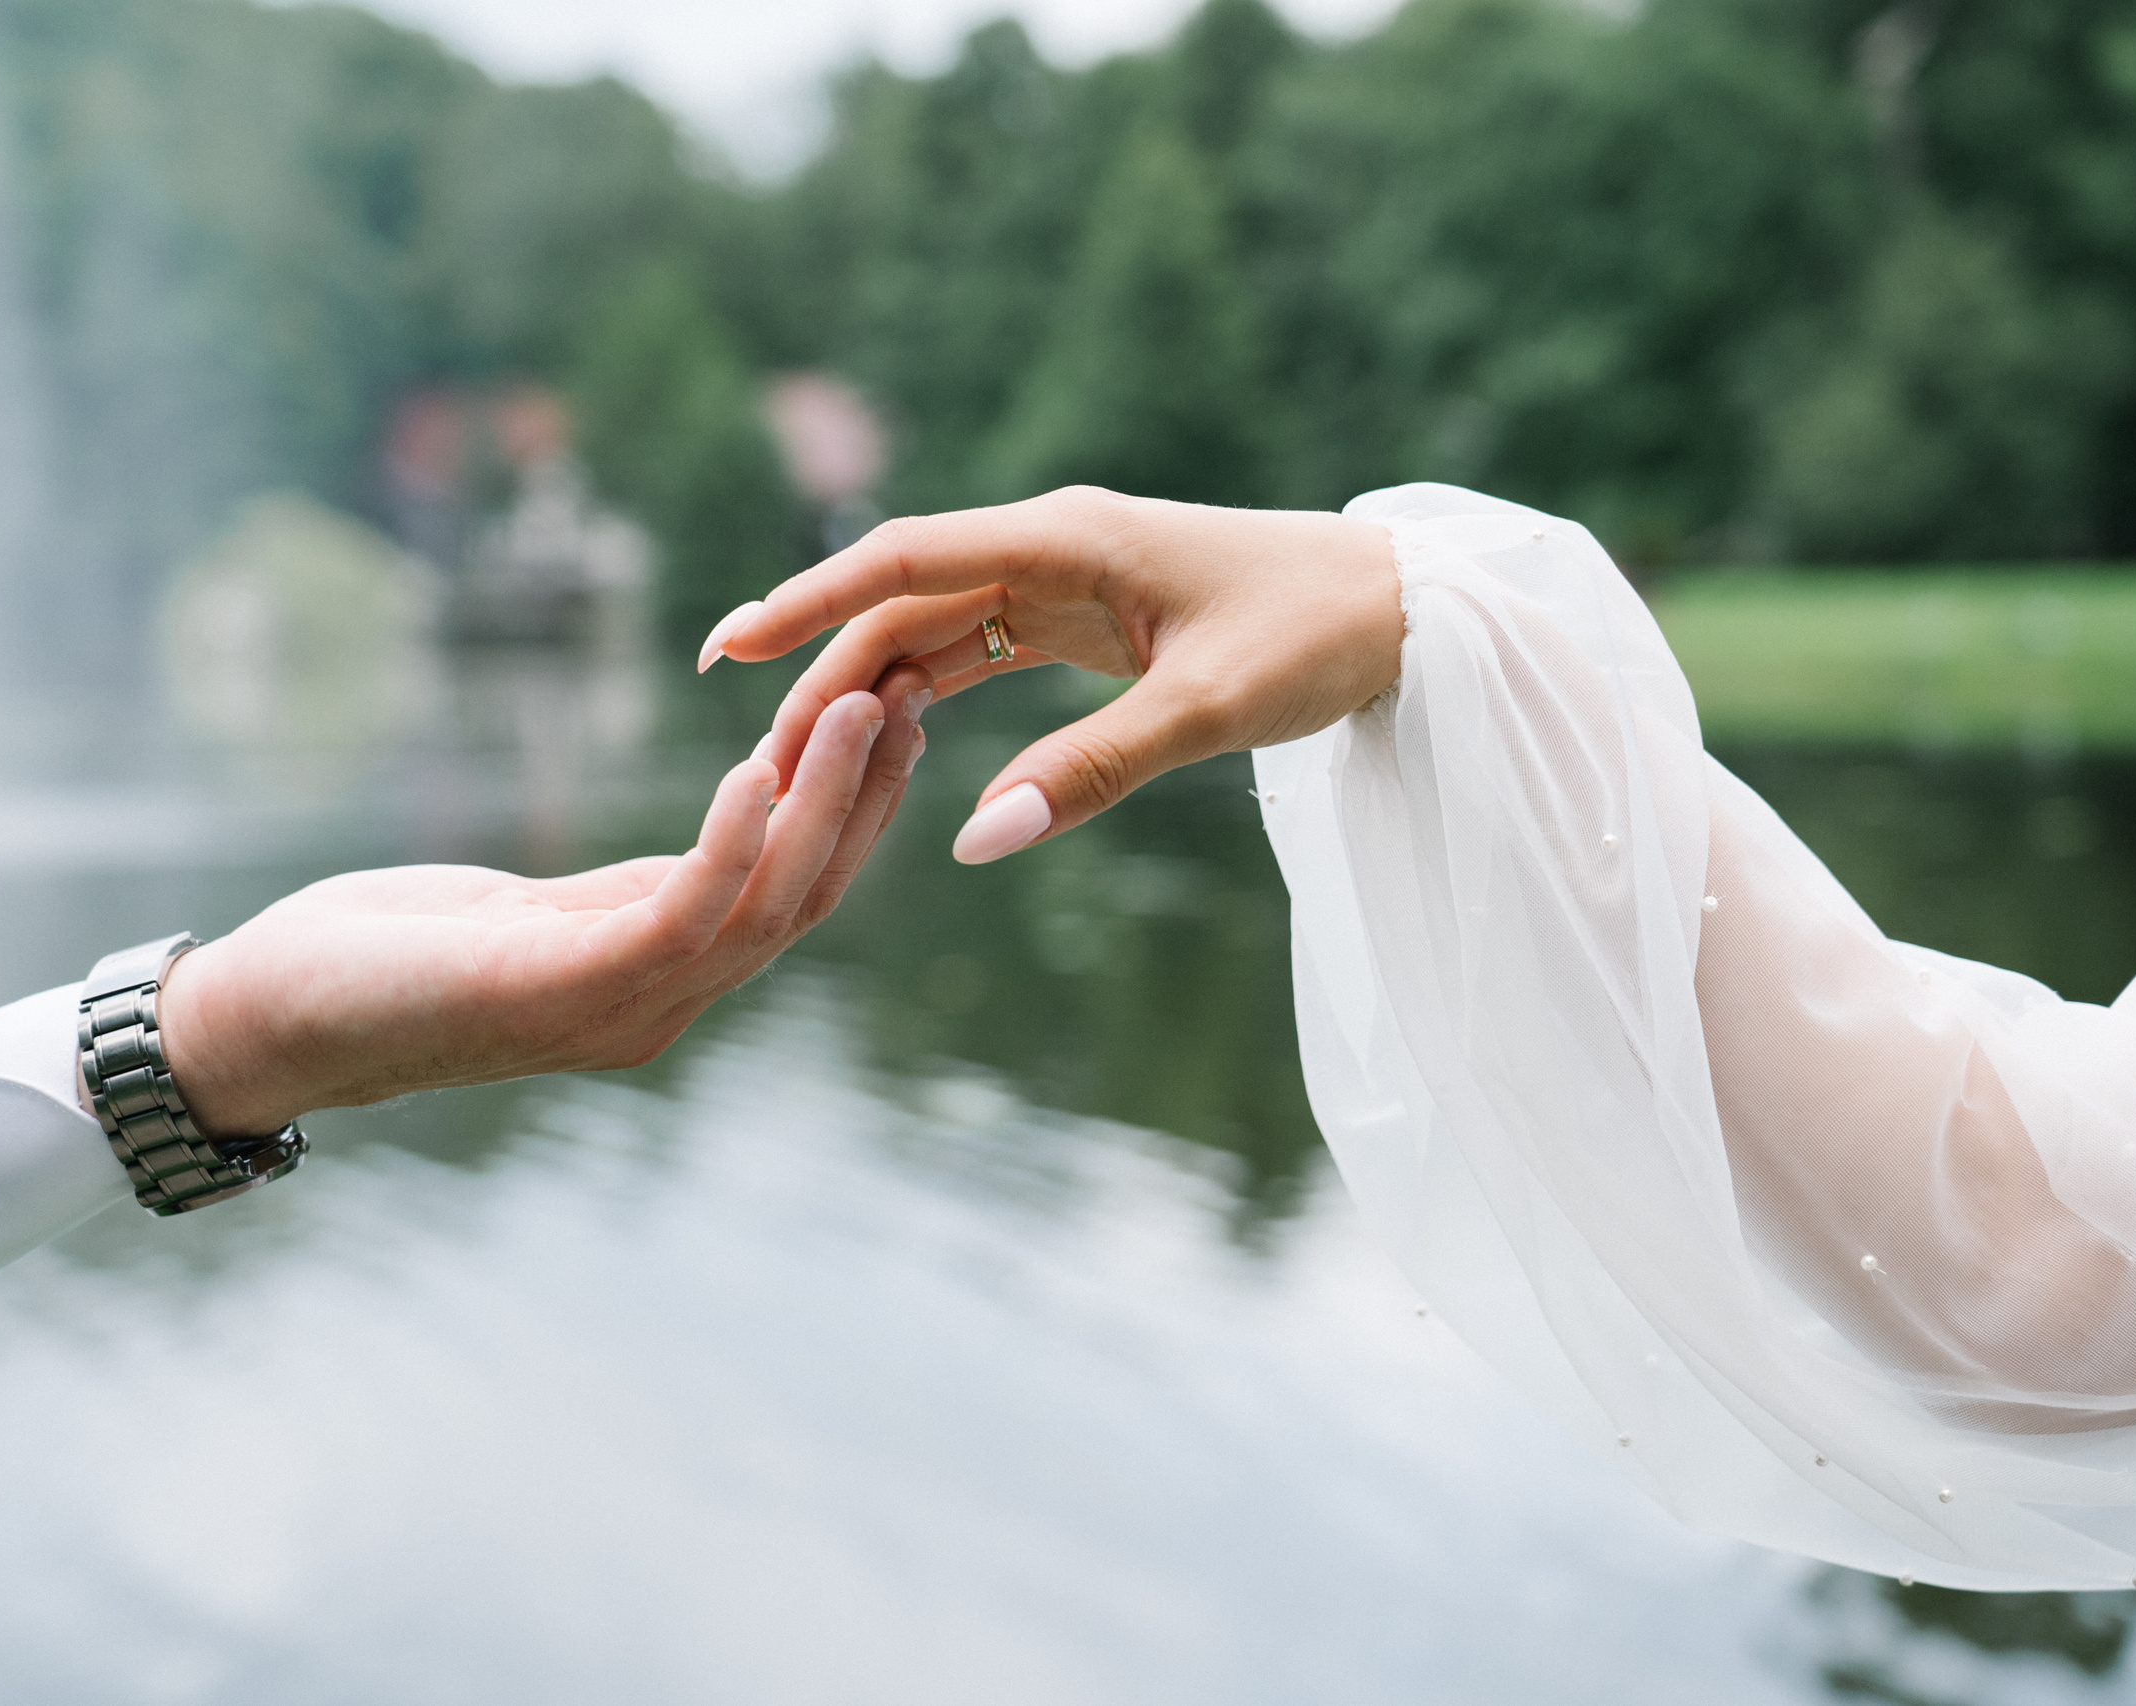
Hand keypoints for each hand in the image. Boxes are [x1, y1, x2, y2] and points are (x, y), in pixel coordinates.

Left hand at [158, 676, 928, 1134]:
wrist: (265, 1020)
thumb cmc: (386, 959)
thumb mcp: (533, 913)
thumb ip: (628, 892)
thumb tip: (711, 837)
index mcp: (657, 982)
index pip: (792, 896)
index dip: (854, 811)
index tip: (893, 717)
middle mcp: (659, 1006)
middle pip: (805, 902)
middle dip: (866, 798)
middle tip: (911, 694)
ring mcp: (619, 1009)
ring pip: (765, 907)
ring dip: (825, 805)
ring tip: (863, 708)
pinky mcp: (562, 989)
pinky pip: (680, 914)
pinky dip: (731, 841)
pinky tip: (758, 769)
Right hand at [699, 487, 1400, 862]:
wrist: (1403, 613)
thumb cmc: (1317, 637)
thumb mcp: (1208, 710)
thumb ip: (1092, 773)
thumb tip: (977, 842)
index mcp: (1068, 538)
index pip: (904, 560)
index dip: (810, 602)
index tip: (732, 647)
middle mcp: (1053, 547)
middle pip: (902, 603)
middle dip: (823, 674)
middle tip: (759, 761)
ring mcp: (1068, 582)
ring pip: (934, 631)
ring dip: (866, 689)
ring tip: (800, 762)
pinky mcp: (1088, 622)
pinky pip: (981, 651)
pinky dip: (928, 693)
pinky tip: (885, 741)